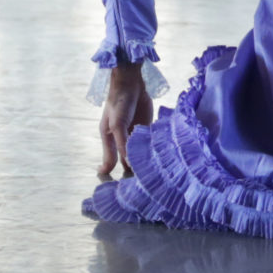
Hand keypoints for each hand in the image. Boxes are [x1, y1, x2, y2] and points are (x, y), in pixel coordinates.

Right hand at [97, 62, 155, 179]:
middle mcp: (122, 140)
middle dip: (136, 169)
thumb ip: (120, 144)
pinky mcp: (148, 128)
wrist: (131, 83)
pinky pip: (151, 142)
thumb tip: (126, 164)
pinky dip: (155, 149)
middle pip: (129, 160)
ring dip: (147, 160)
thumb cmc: (118, 104)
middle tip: (146, 183)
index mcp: (110, 141)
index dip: (117, 174)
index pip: (112, 162)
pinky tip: (163, 157)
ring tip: (157, 174)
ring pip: (141, 152)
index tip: (124, 189)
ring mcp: (136, 135)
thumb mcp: (116, 125)